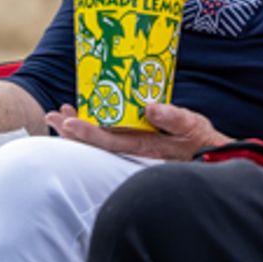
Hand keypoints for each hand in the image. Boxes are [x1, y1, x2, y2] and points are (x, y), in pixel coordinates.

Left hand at [45, 102, 226, 160]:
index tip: (69, 123)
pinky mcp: (136, 145)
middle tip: (53, 115)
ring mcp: (134, 149)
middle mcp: (134, 150)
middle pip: (97, 144)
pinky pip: (109, 139)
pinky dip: (94, 130)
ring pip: (100, 142)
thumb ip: (173, 117)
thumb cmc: (200, 140)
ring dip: (80, 130)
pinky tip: (88, 120)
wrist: (208, 155)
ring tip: (63, 115)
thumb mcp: (191, 125)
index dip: (88, 132)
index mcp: (145, 145)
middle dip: (73, 130)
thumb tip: (150, 107)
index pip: (110, 140)